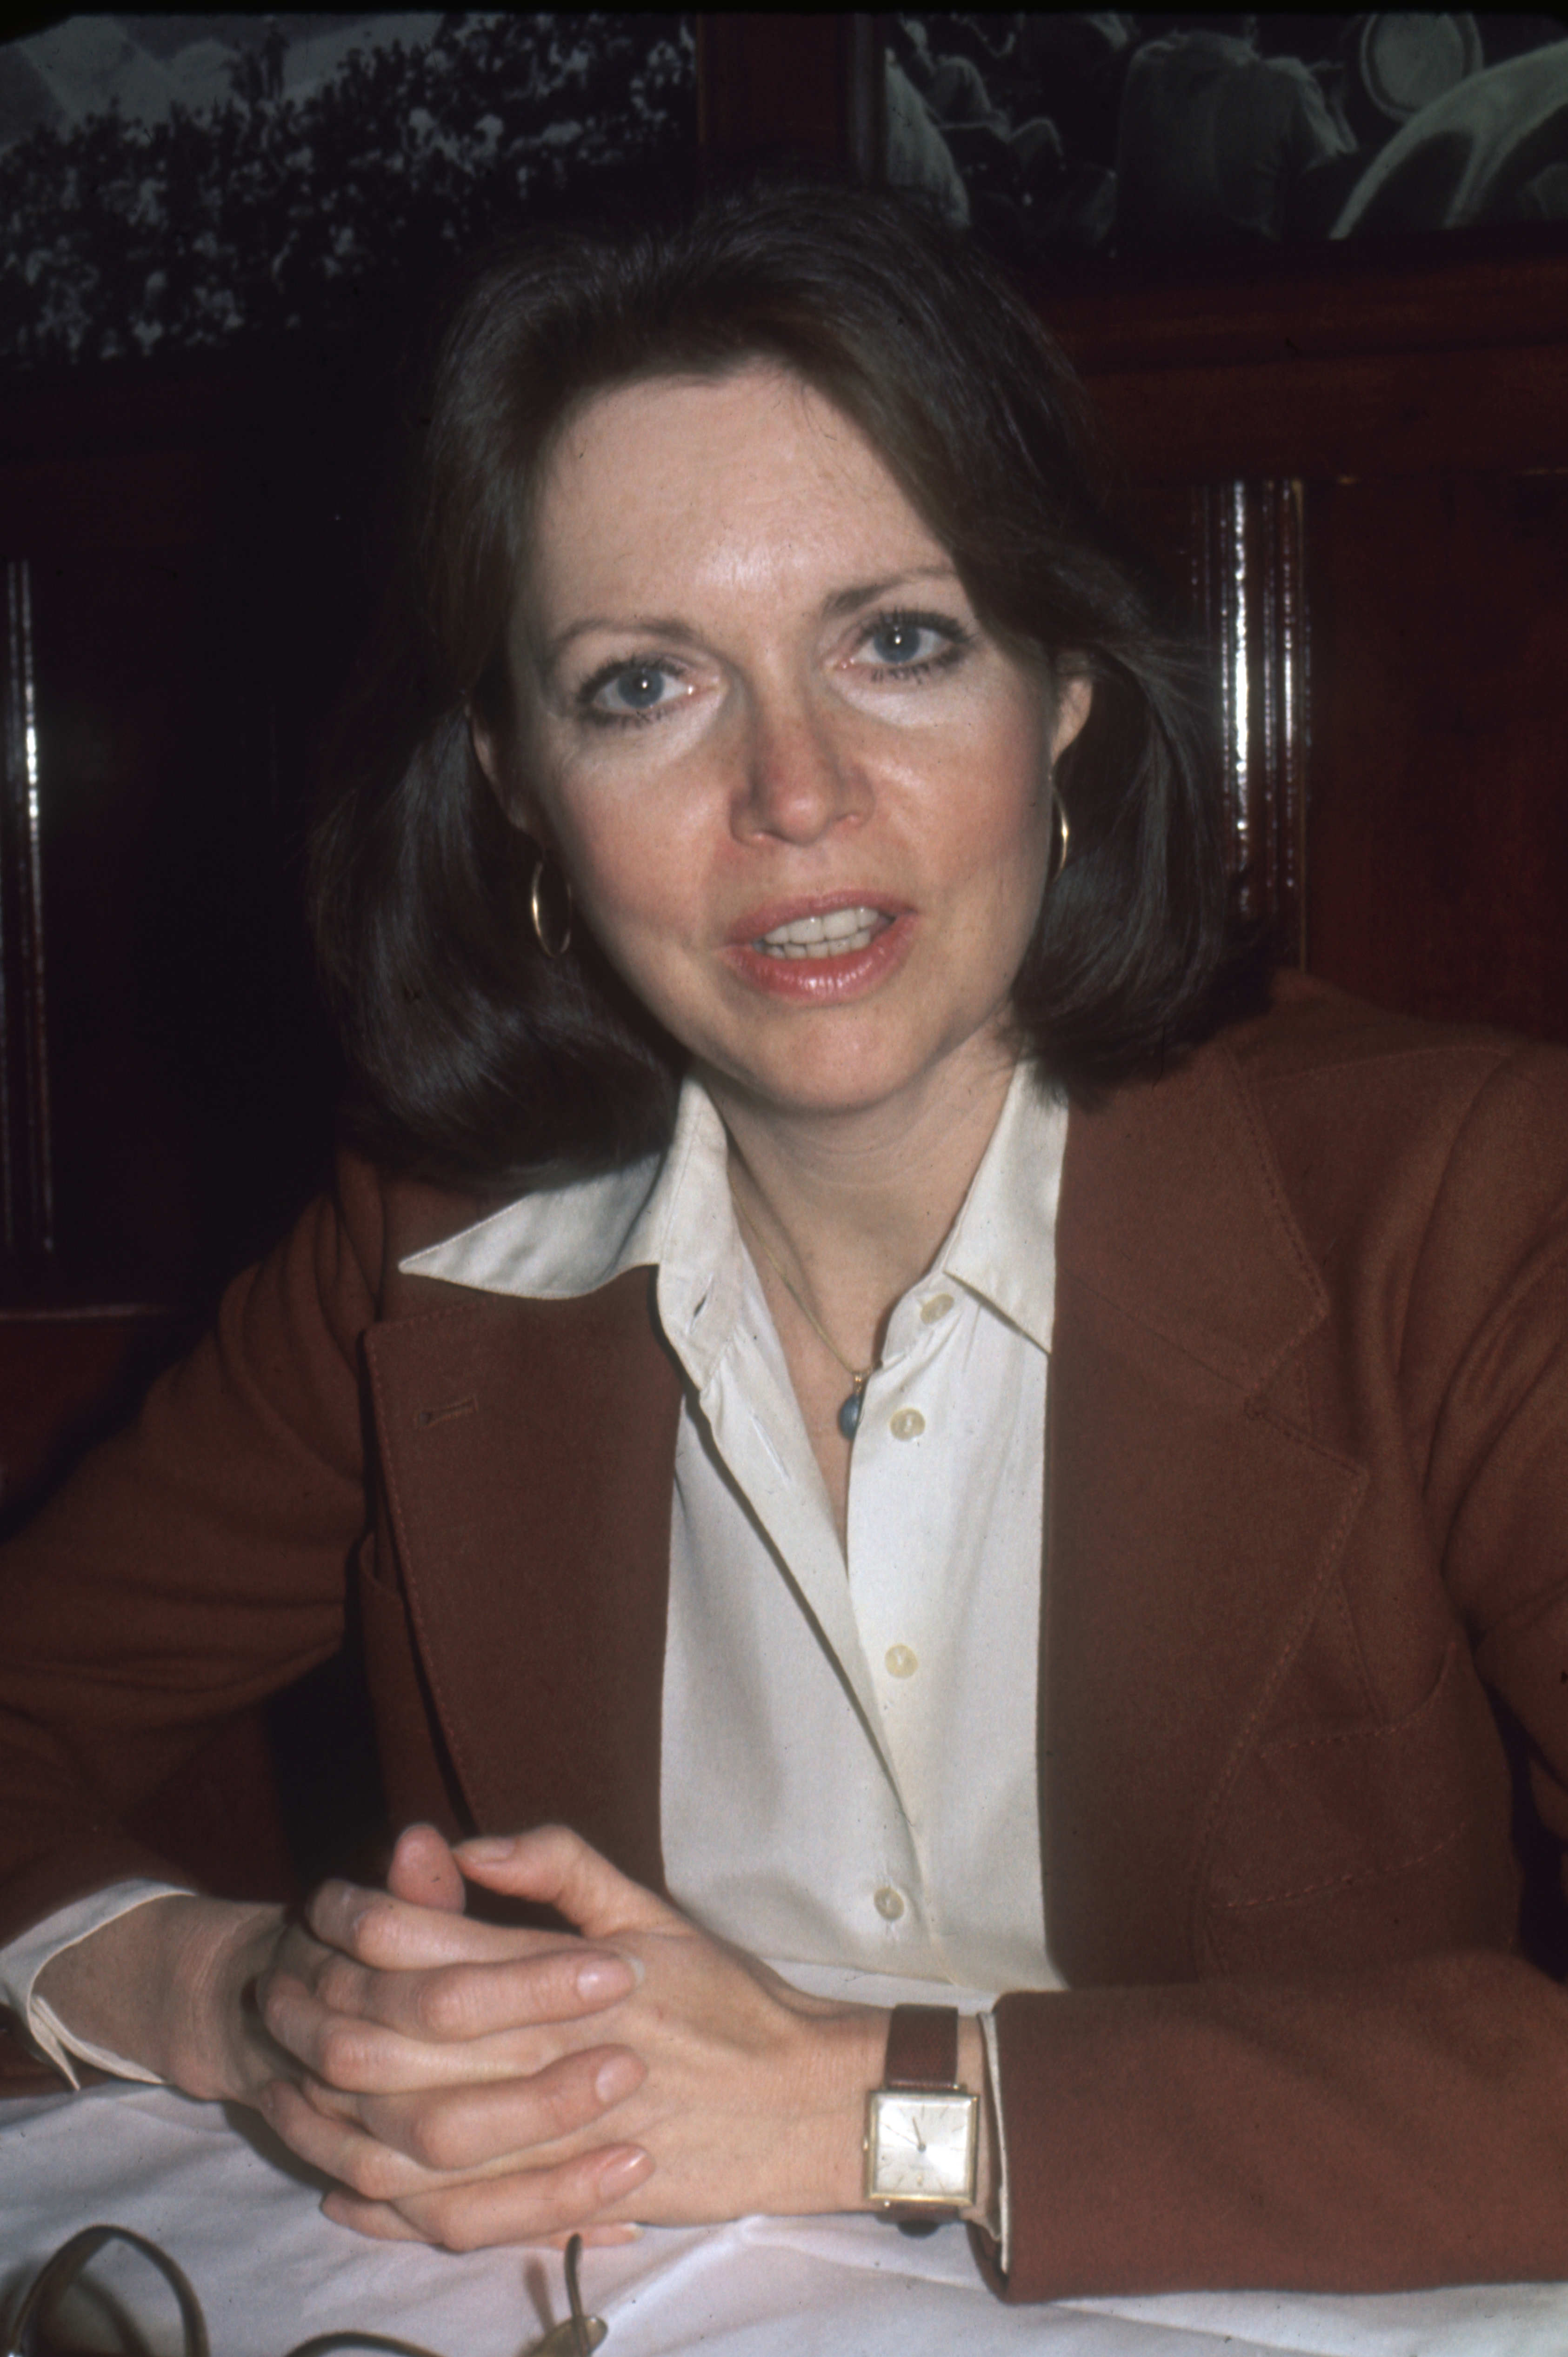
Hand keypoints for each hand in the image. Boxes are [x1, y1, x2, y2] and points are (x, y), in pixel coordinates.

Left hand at [261, 1823, 889, 2250]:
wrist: (805, 2101)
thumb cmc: (729, 1999)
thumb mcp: (652, 1908)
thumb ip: (560, 1866)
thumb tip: (470, 1841)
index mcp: (564, 1975)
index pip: (425, 1944)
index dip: (358, 1917)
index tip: (330, 1900)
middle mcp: (546, 2055)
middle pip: (394, 2037)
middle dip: (321, 2006)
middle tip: (283, 1980)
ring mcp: (550, 2138)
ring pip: (405, 2133)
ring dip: (333, 2108)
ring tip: (287, 2080)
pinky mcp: (560, 2200)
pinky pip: (449, 2216)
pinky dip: (384, 2205)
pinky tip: (341, 2185)